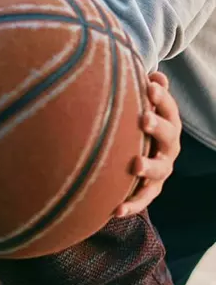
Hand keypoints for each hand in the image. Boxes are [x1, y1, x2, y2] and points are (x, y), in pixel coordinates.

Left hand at [115, 72, 181, 216]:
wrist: (144, 153)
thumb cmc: (139, 121)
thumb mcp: (146, 105)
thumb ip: (150, 91)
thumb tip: (155, 75)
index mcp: (169, 122)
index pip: (168, 107)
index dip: (161, 97)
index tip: (149, 87)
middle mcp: (169, 146)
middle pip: (168, 135)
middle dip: (157, 126)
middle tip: (144, 119)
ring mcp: (161, 169)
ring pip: (159, 170)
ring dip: (148, 167)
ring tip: (135, 164)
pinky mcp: (150, 189)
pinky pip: (142, 199)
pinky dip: (131, 205)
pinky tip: (115, 210)